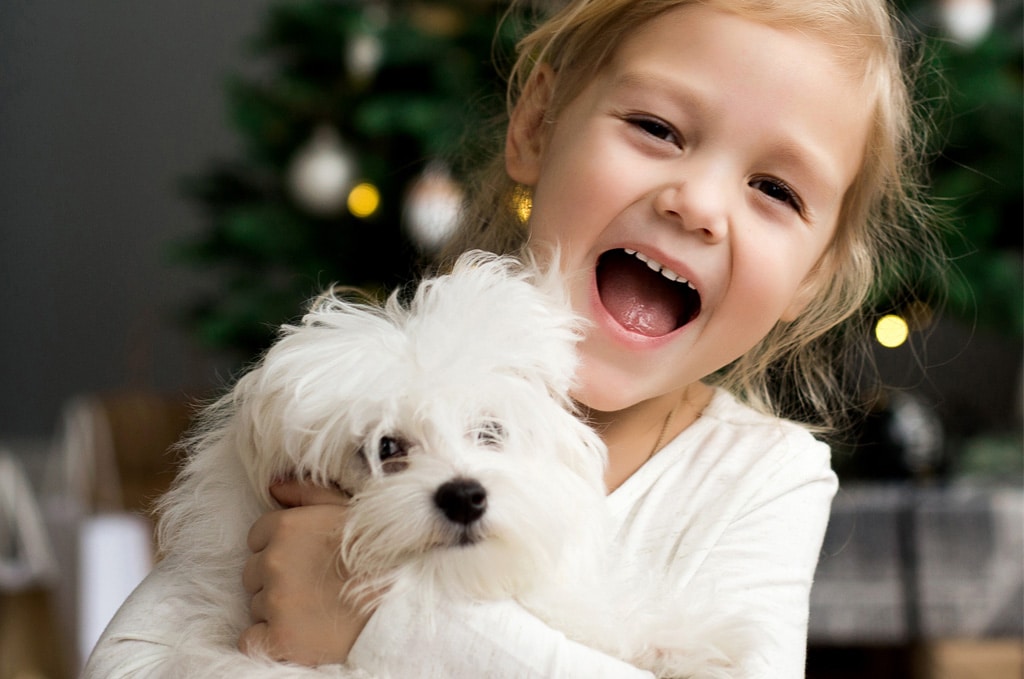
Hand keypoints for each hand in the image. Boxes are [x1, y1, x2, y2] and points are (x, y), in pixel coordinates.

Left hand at [238, 480, 372, 665]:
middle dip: (277, 580)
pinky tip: (299, 634)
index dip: (281, 549)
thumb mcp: (347, 511)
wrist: (399, 607)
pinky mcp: (278, 638)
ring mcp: (274, 601)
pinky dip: (269, 640)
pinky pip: (252, 639)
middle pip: (254, 572)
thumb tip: (273, 485)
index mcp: (286, 526)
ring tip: (316, 609)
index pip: (257, 537)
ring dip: (277, 609)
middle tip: (314, 586)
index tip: (306, 561)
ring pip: (256, 605)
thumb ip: (307, 493)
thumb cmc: (378, 555)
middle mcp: (274, 561)